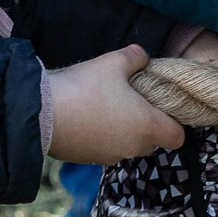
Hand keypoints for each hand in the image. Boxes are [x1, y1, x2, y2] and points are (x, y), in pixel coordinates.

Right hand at [45, 47, 188, 164]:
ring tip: (107, 107)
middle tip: (133, 101)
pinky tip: (87, 117)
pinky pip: (104, 149)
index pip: (177, 137)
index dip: (174, 122)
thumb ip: (135, 57)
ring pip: (127, 146)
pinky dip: (102, 137)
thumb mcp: (113, 62)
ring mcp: (109, 157)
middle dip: (147, 124)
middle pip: (152, 141)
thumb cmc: (85, 87)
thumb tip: (142, 56)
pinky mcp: (87, 160)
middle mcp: (133, 147)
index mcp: (147, 126)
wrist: (40, 113)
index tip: (162, 107)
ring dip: (123, 131)